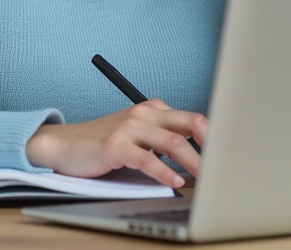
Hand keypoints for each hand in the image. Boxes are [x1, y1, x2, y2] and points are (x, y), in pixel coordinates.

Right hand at [25, 99, 206, 187]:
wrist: (64, 144)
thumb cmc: (102, 143)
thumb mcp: (137, 135)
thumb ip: (161, 140)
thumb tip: (196, 158)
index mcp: (152, 109)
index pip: (192, 119)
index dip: (213, 137)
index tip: (227, 155)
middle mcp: (143, 113)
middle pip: (189, 124)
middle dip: (210, 146)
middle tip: (224, 166)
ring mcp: (129, 128)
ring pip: (172, 142)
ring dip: (193, 162)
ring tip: (205, 179)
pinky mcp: (115, 145)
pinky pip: (146, 159)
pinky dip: (164, 171)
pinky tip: (175, 181)